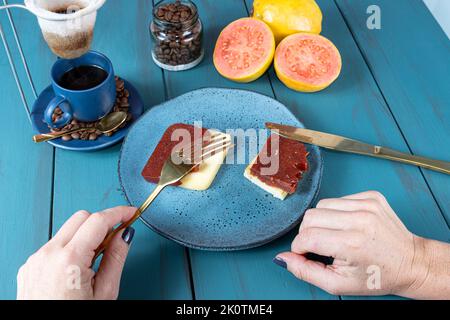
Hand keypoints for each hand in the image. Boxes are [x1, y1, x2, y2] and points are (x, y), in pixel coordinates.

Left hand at [17, 206, 135, 299]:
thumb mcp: (105, 293)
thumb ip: (116, 258)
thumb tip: (126, 234)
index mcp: (69, 260)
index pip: (98, 220)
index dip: (119, 213)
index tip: (131, 212)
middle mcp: (48, 255)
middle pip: (81, 217)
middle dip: (101, 222)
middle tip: (117, 237)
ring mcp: (35, 260)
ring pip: (66, 230)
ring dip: (85, 235)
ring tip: (96, 260)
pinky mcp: (29, 266)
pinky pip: (54, 245)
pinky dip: (70, 247)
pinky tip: (78, 267)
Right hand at [274, 191, 449, 298]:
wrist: (412, 263)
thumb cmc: (377, 276)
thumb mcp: (338, 284)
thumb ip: (306, 272)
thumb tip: (282, 258)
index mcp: (351, 243)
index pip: (306, 237)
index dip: (300, 248)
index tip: (308, 255)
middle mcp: (359, 220)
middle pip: (310, 217)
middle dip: (308, 233)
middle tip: (322, 246)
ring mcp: (367, 205)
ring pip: (322, 205)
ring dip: (322, 221)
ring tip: (336, 235)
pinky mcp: (372, 196)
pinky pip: (338, 199)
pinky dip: (337, 213)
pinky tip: (349, 225)